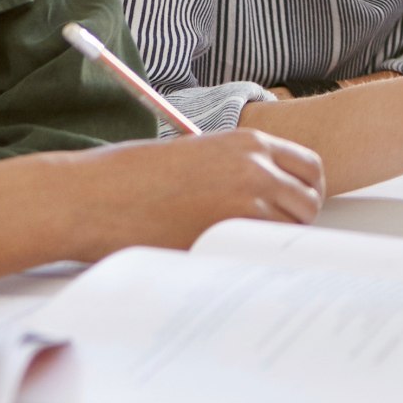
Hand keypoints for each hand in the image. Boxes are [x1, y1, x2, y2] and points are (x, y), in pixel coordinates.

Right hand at [68, 129, 326, 257]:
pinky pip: (259, 251)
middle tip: (271, 235)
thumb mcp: (197, 155)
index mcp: (249, 143)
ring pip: (290, 230)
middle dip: (298, 221)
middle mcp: (255, 168)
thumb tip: (266, 194)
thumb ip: (238, 169)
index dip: (306, 190)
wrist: (92, 197)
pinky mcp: (224, 235)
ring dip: (275, 242)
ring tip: (240, 248)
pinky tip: (227, 259)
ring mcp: (244, 201)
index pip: (310, 167)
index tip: (294, 206)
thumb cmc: (131, 177)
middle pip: (310, 201)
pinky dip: (252, 258)